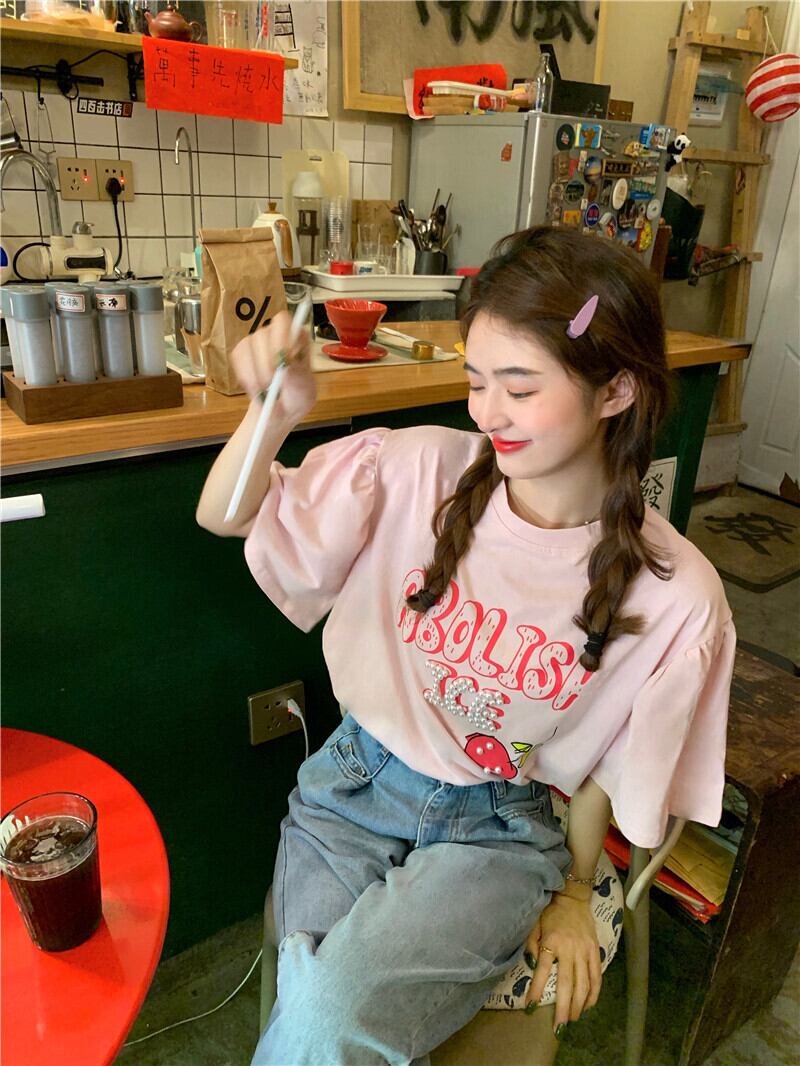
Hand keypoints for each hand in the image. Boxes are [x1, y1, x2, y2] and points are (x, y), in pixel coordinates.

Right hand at [231, 309, 316, 423]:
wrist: (280, 409)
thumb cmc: (297, 398)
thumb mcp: (304, 391)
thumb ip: (297, 376)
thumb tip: (286, 363)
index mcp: (297, 337)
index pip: (283, 321)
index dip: (280, 338)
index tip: (282, 362)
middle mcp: (276, 334)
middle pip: (262, 335)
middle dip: (264, 363)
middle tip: (271, 384)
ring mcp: (257, 341)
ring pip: (247, 346)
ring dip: (254, 373)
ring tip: (265, 391)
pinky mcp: (242, 352)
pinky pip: (237, 358)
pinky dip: (245, 377)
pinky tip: (255, 389)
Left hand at [524, 894, 601, 1033]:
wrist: (573, 898)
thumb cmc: (550, 912)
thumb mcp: (534, 924)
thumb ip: (531, 944)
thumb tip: (531, 965)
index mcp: (552, 942)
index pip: (542, 971)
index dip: (535, 990)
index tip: (530, 1007)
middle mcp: (569, 949)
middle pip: (567, 985)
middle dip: (563, 1008)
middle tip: (559, 1027)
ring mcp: (584, 951)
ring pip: (584, 984)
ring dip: (579, 1005)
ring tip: (573, 1019)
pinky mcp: (595, 950)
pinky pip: (596, 976)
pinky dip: (594, 993)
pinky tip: (589, 1005)